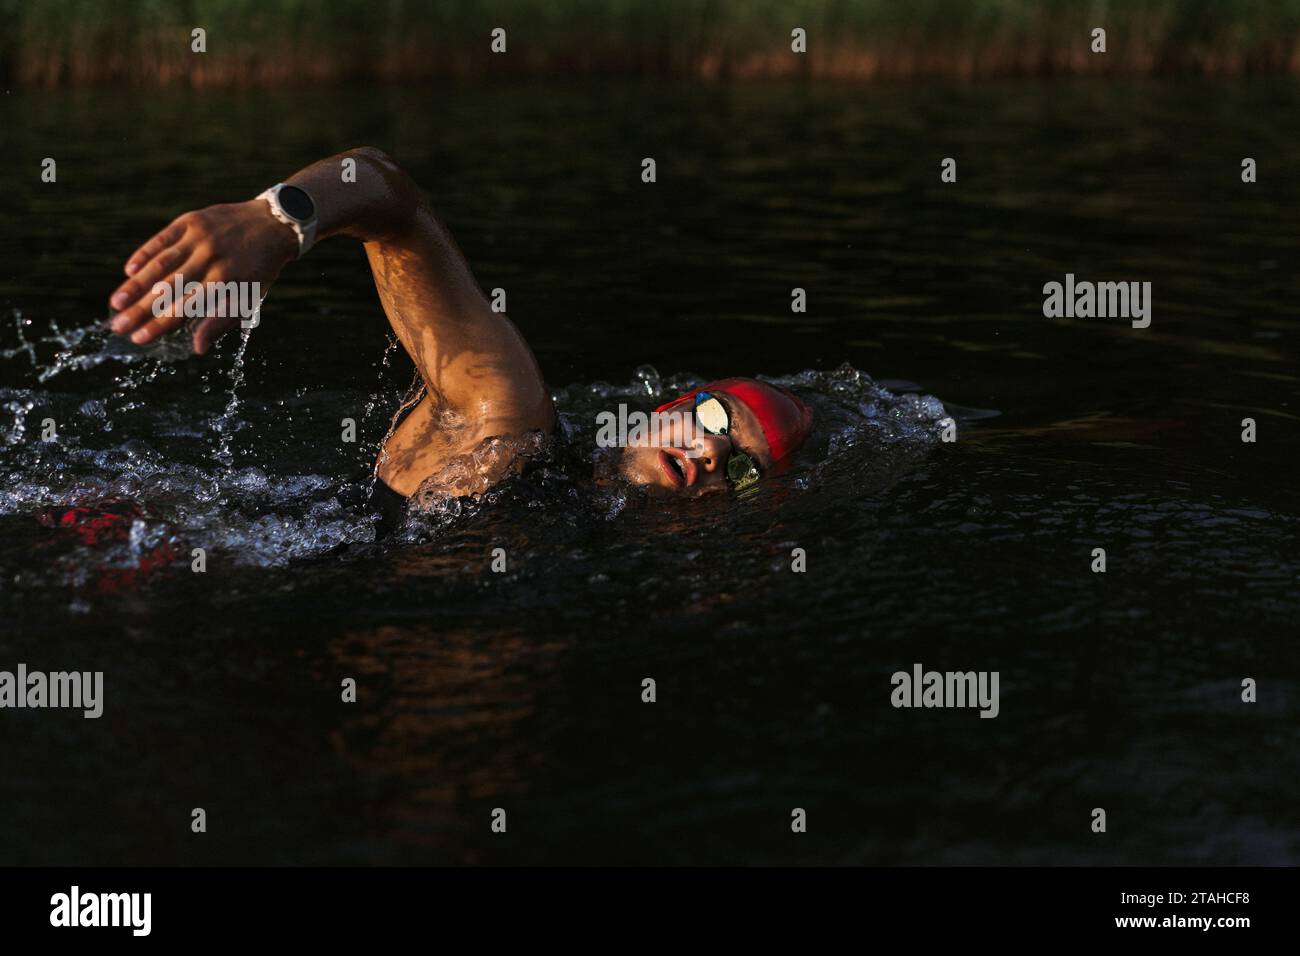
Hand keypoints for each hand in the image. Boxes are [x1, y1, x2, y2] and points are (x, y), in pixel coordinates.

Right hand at [108, 200, 299, 353]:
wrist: (273, 224)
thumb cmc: (258, 269)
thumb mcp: (249, 297)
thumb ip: (221, 322)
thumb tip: (197, 349)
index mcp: (226, 282)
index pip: (185, 309)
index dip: (159, 325)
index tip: (138, 339)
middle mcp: (211, 259)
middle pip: (167, 289)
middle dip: (140, 310)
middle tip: (118, 326)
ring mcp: (199, 238)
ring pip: (160, 264)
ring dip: (135, 285)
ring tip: (116, 303)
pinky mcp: (191, 220)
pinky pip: (162, 239)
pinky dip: (144, 255)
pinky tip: (129, 271)